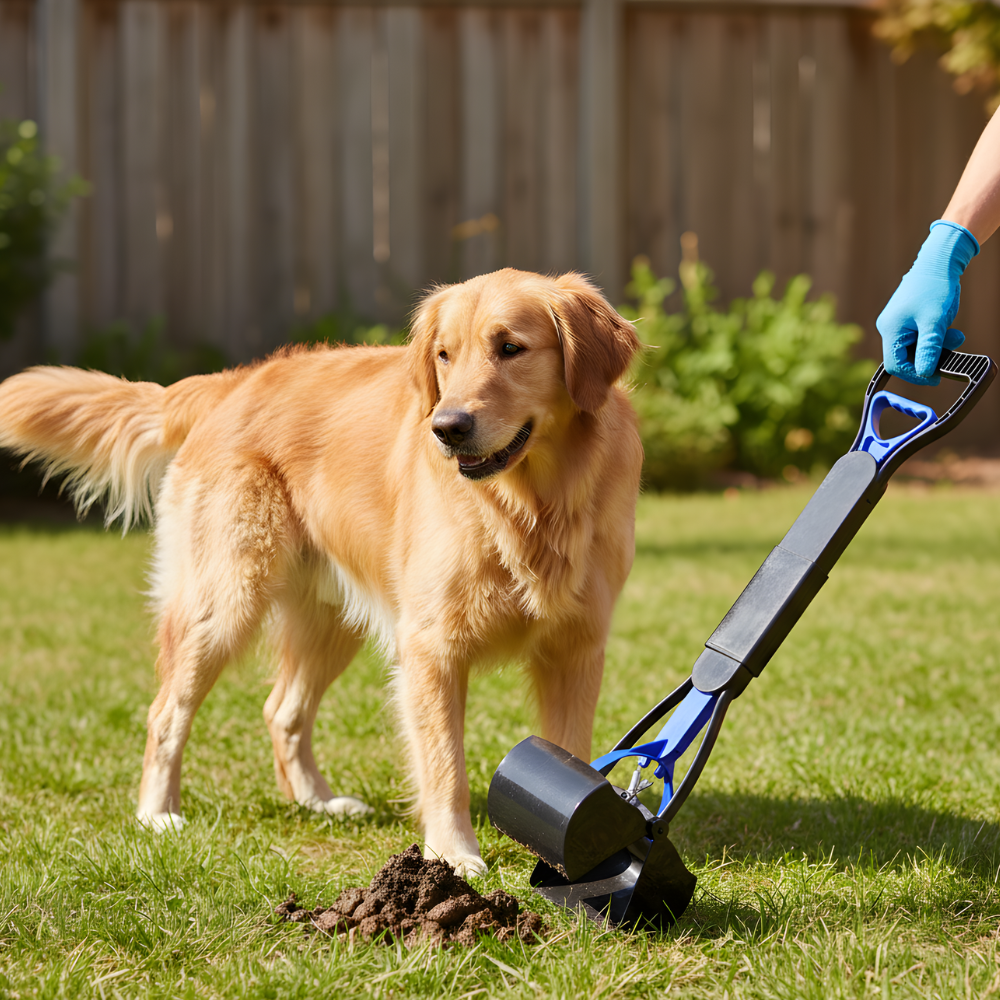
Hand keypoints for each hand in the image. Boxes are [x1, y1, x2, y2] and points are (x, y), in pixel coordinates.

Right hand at [876, 221, 978, 385]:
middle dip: (930, 357)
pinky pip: (919, 337)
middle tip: (952, 352)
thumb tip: (926, 373)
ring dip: (936, 347)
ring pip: (915, 348)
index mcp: (890, 330)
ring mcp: (898, 324)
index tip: (936, 377)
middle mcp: (890, 328)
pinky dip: (935, 338)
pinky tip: (949, 329)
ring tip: (955, 336)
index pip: (896, 365)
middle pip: (905, 357)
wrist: (939, 261)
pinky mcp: (908, 320)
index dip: (916, 374)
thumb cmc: (934, 287)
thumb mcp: (935, 322)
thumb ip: (929, 349)